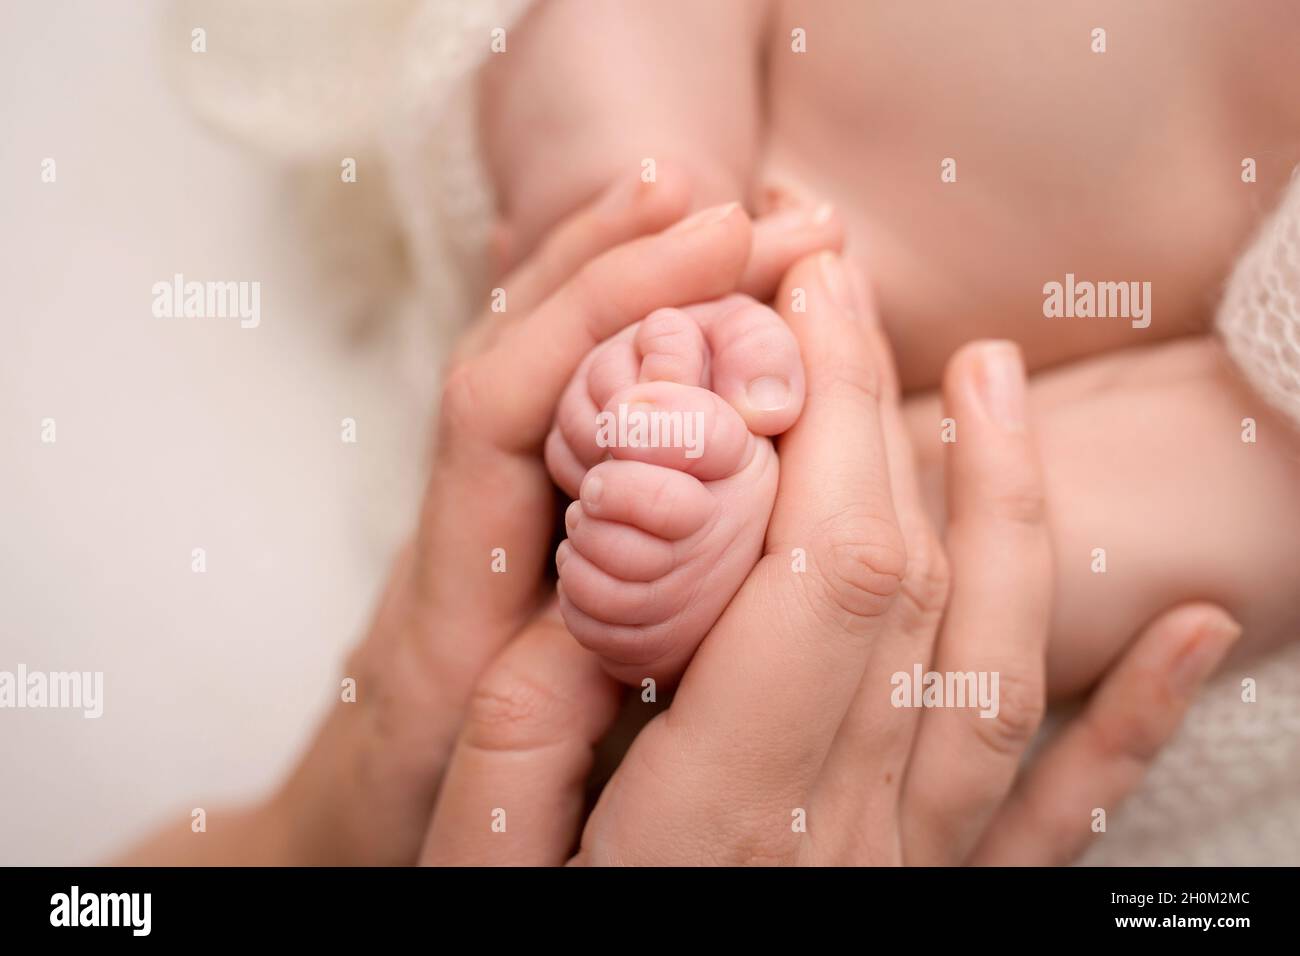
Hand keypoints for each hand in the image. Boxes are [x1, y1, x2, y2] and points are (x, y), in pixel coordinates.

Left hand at [118, 164, 844, 863]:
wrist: (345, 832)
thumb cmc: (410, 816)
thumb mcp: (492, 766)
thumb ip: (564, 670)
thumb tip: (652, 555)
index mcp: (455, 581)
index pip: (505, 404)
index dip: (601, 311)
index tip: (715, 253)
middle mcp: (454, 523)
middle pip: (510, 352)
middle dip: (623, 266)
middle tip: (742, 213)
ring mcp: (469, 517)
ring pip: (516, 362)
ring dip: (603, 276)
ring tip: (689, 208)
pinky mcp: (501, 526)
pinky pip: (533, 403)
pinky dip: (583, 328)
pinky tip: (627, 282)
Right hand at [423, 251, 1239, 864]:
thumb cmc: (529, 952)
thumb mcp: (475, 869)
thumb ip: (517, 737)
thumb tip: (582, 592)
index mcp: (716, 817)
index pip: (821, 571)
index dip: (824, 416)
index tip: (789, 304)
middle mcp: (840, 835)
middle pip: (904, 580)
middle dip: (877, 406)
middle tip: (840, 287)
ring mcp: (911, 867)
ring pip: (997, 661)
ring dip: (1006, 504)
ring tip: (994, 379)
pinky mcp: (943, 896)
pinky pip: (1067, 807)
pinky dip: (1139, 713)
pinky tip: (1202, 631)